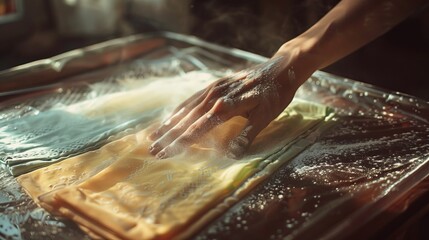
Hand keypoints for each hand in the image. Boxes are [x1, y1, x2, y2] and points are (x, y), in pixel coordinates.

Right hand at [148, 53, 308, 158]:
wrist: (279, 69)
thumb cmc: (274, 95)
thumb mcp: (266, 116)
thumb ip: (247, 134)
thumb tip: (232, 155)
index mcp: (227, 106)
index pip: (199, 128)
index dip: (182, 141)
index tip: (166, 153)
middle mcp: (215, 96)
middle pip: (187, 119)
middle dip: (169, 136)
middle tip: (152, 150)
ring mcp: (213, 89)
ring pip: (186, 109)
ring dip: (169, 123)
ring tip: (153, 136)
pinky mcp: (214, 84)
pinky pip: (192, 99)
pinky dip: (179, 110)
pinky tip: (170, 118)